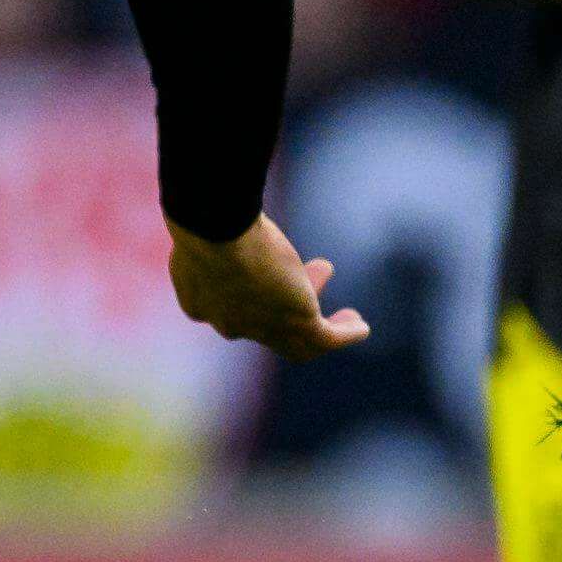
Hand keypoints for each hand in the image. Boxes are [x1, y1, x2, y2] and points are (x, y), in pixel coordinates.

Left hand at [164, 214, 371, 360]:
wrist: (215, 234)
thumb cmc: (207, 221)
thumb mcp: (207, 229)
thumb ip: (216, 236)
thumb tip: (228, 220)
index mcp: (201, 301)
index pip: (234, 305)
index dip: (261, 286)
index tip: (280, 264)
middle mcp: (228, 323)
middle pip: (266, 323)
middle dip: (291, 299)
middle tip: (316, 270)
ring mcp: (261, 328)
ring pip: (296, 341)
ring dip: (321, 327)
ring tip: (345, 317)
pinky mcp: (296, 325)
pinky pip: (326, 339)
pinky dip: (345, 334)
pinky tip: (360, 327)